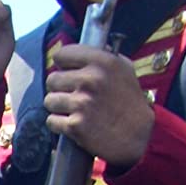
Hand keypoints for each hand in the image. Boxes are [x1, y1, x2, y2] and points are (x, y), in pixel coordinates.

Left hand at [45, 44, 153, 169]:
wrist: (136, 135)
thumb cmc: (128, 101)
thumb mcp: (124, 69)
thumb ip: (103, 55)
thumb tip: (81, 48)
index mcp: (102, 61)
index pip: (62, 54)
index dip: (63, 64)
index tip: (68, 71)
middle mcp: (91, 80)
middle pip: (52, 79)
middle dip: (60, 88)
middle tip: (73, 95)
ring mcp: (82, 103)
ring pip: (49, 100)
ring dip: (58, 107)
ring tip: (76, 110)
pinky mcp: (74, 125)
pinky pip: (51, 120)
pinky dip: (59, 124)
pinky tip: (74, 123)